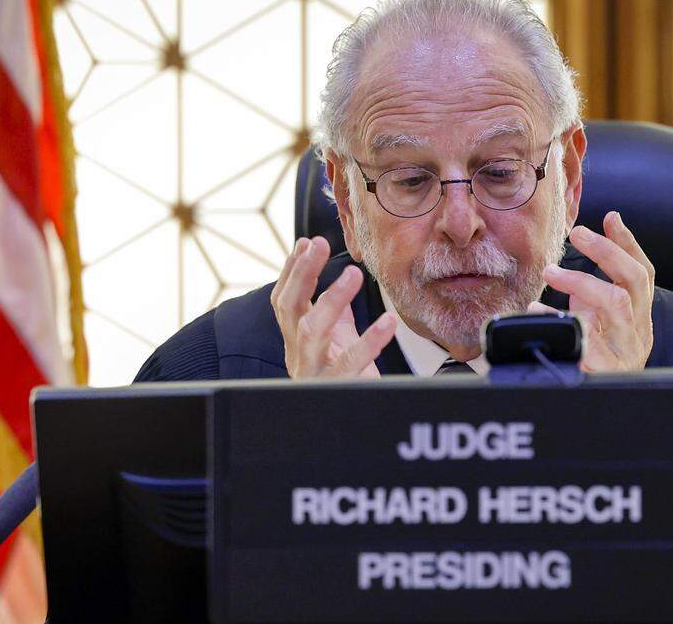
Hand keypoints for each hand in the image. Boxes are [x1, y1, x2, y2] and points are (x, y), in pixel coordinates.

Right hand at [270, 236, 397, 377]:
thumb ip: (336, 313)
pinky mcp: (336, 389)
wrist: (342, 431)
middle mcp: (299, 355)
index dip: (291, 271)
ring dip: (330, 299)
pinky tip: (388, 322)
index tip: (306, 242)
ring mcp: (314, 373)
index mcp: (297, 341)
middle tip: (318, 244)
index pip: (284, 301)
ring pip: (312, 333)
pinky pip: (351, 363)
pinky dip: (370, 341)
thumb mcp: (336, 342)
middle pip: (289, 309)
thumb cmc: (341, 380)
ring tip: (353, 274)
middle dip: (301, 274)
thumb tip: (341, 274)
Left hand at [531, 212, 654, 371]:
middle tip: (578, 232)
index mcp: (638, 322)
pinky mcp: (602, 371)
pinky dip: (558, 319)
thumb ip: (590, 296)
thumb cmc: (593, 367)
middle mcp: (637, 334)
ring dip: (580, 280)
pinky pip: (584, 337)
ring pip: (613, 304)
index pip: (643, 275)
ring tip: (551, 271)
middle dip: (606, 251)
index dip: (629, 244)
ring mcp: (623, 353)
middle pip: (634, 282)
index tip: (611, 217)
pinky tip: (537, 311)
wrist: (599, 419)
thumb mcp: (596, 327)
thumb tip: (575, 260)